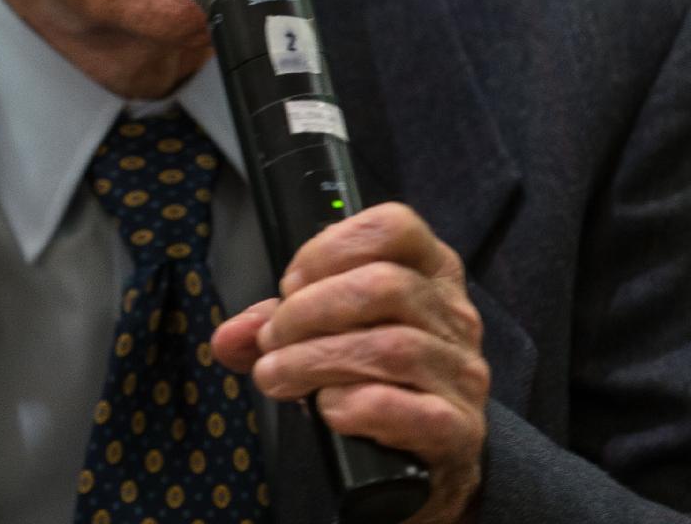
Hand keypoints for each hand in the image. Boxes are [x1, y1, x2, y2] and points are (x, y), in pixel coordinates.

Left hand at [211, 203, 487, 522]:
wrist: (426, 463)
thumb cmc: (378, 381)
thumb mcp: (331, 336)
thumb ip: (279, 327)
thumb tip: (228, 338)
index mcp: (430, 272)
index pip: (393, 227)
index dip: (330, 248)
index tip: (291, 284)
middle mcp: (455, 316)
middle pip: (385, 285)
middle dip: (309, 311)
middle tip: (274, 340)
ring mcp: (462, 374)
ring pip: (391, 347)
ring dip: (315, 360)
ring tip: (278, 377)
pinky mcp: (458, 430)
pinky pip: (407, 409)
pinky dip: (354, 406)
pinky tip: (329, 409)